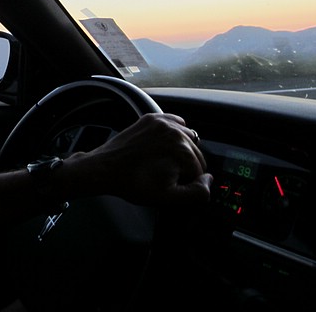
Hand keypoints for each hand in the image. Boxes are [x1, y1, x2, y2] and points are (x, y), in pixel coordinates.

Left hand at [66, 113, 211, 205]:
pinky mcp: (151, 118)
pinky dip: (175, 132)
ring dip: (183, 149)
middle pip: (196, 153)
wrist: (105, 168)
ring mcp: (162, 122)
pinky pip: (175, 121)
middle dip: (186, 166)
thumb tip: (210, 180)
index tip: (174, 185)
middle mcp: (175, 132)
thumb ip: (197, 193)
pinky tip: (165, 144)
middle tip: (167, 175)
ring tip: (165, 162)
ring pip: (188, 136)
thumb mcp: (168, 197)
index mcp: (182, 151)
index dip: (189, 182)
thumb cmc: (133, 183)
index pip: (201, 170)